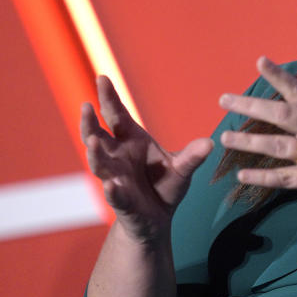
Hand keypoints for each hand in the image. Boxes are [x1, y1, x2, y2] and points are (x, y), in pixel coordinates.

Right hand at [82, 76, 212, 242]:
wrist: (158, 219)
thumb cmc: (165, 185)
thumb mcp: (182, 168)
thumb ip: (192, 156)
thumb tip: (210, 143)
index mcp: (131, 140)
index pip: (116, 115)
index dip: (108, 97)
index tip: (102, 77)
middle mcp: (118, 156)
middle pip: (98, 135)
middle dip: (90, 121)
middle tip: (86, 106)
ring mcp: (116, 178)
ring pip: (100, 164)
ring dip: (95, 153)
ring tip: (92, 141)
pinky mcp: (121, 201)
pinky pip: (115, 195)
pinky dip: (113, 190)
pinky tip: (112, 186)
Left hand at [218, 57, 296, 215]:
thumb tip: (283, 102)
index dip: (280, 76)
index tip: (259, 61)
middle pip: (285, 115)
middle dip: (253, 107)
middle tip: (224, 100)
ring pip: (282, 146)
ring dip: (251, 142)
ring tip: (225, 138)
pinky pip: (289, 178)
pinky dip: (264, 177)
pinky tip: (242, 175)